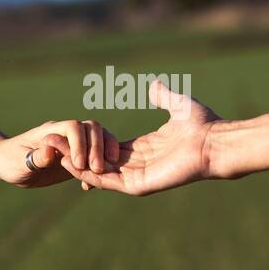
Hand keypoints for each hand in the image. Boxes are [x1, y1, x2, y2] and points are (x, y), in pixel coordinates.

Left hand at [0, 118, 119, 188]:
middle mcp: (64, 133)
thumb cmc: (10, 161)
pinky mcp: (77, 156)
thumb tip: (50, 152)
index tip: (79, 165)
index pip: (73, 127)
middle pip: (91, 128)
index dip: (80, 143)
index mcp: (51, 131)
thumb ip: (35, 157)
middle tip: (98, 170)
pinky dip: (101, 166)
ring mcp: (73, 143)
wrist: (9, 163)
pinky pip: (96, 155)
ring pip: (99, 138)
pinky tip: (90, 186)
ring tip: (103, 175)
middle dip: (98, 148)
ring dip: (105, 153)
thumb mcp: (19, 163)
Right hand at [64, 79, 221, 195]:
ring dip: (79, 166)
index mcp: (146, 147)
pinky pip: (110, 181)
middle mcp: (141, 163)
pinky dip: (91, 176)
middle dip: (79, 156)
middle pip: (102, 162)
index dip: (91, 144)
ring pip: (102, 174)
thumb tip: (153, 85)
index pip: (112, 149)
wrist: (215, 142)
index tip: (72, 136)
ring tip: (55, 155)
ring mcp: (140, 176)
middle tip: (54, 146)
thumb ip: (163, 97)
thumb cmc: (202, 125)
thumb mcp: (177, 105)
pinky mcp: (141, 184)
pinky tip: (72, 165)